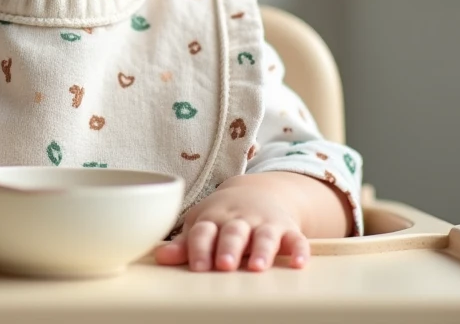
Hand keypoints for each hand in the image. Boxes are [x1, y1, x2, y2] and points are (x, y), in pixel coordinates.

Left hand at [153, 175, 309, 271]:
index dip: (199, 248)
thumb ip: (185, 244)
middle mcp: (239, 219)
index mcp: (214, 218)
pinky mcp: (288, 230)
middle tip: (223, 265)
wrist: (259, 192)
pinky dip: (300, 250)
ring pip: (264, 236)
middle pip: (233, 233)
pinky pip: (296, 239)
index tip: (197, 267)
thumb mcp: (202, 225)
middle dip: (228, 248)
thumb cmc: (223, 216)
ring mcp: (265, 223)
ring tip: (256, 267)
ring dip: (261, 250)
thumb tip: (160, 257)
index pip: (203, 232)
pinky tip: (298, 263)